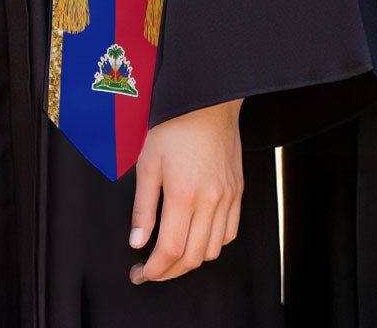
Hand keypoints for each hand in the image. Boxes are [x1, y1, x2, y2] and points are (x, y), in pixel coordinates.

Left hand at [129, 98, 242, 283]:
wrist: (206, 102)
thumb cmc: (174, 126)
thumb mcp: (147, 162)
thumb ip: (143, 207)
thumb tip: (138, 241)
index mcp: (184, 194)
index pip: (171, 249)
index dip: (155, 269)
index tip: (141, 274)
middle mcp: (210, 201)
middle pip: (193, 257)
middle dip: (169, 272)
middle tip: (150, 271)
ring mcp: (228, 198)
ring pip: (213, 250)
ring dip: (191, 261)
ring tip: (171, 256)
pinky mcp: (238, 193)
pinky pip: (230, 233)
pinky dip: (212, 244)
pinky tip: (196, 238)